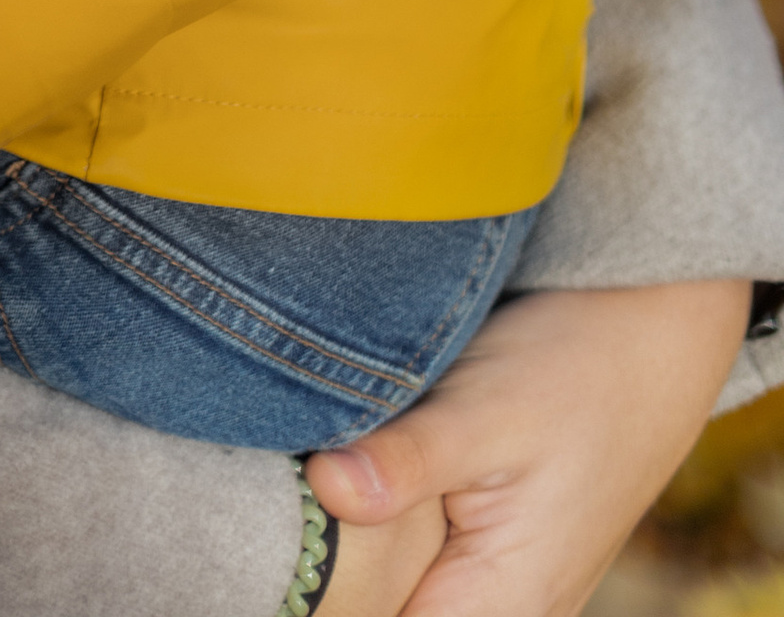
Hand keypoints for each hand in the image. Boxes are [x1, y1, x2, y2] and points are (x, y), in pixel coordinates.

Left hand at [309, 278, 752, 613]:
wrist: (647, 336)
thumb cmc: (572, 372)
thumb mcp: (481, 410)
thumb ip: (406, 462)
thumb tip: (325, 489)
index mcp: (501, 604)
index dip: (324, 596)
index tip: (276, 551)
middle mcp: (505, 609)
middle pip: (386, 609)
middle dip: (335, 573)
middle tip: (283, 509)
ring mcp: (503, 580)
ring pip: (402, 588)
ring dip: (357, 552)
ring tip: (317, 487)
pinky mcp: (495, 544)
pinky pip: (425, 564)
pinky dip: (384, 531)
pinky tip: (353, 480)